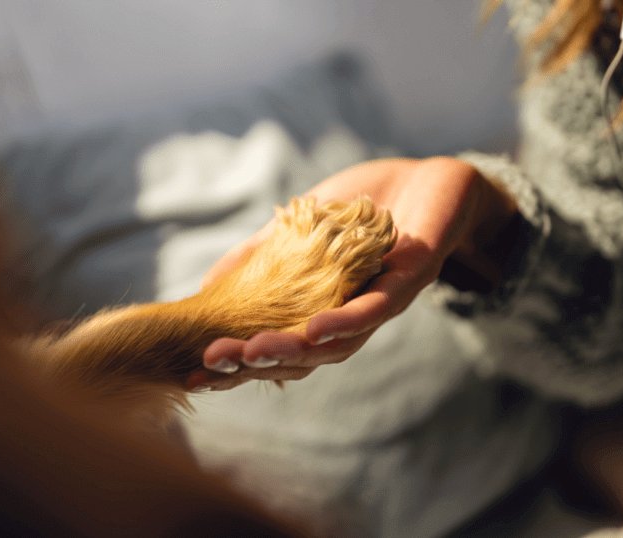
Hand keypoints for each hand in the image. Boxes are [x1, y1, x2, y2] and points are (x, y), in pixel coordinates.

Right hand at [192, 157, 518, 389]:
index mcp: (319, 311)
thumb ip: (258, 259)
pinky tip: (315, 329)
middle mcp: (348, 319)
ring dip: (291, 352)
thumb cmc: (362, 210)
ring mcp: (379, 305)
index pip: (275, 347)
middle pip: (299, 355)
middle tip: (210, 368)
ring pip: (334, 344)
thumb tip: (205, 287)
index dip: (237, 365)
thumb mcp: (297, 230)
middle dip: (252, 364)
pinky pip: (377, 309)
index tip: (193, 375)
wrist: (430, 181)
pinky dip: (345, 322)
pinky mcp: (409, 281)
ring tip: (250, 355)